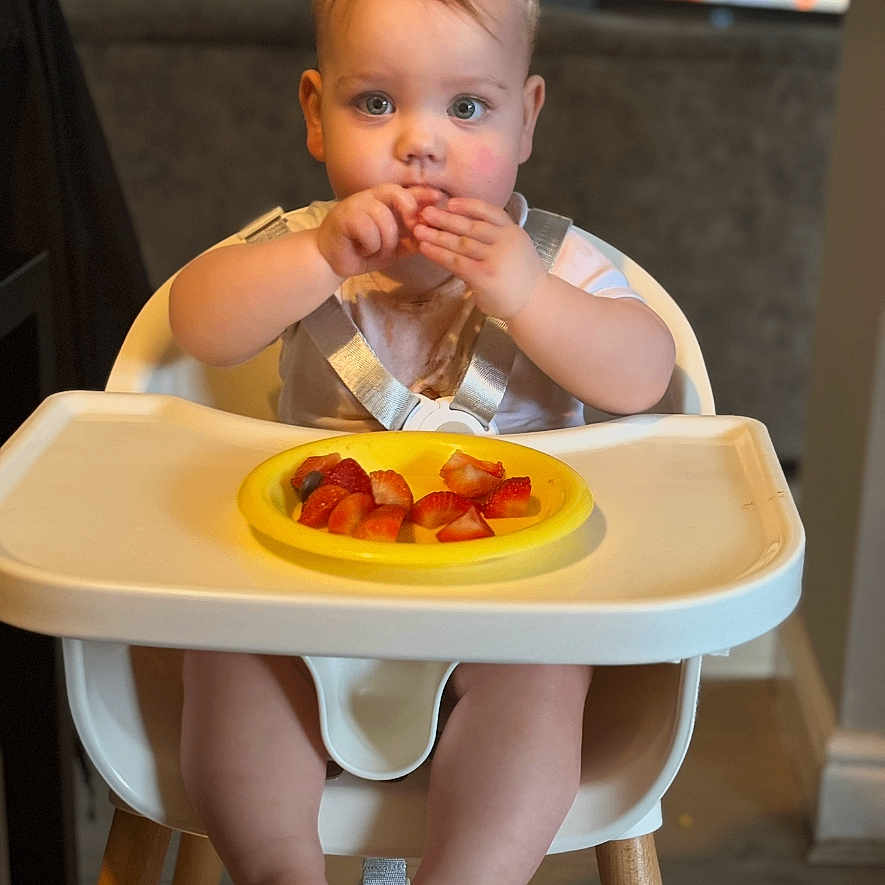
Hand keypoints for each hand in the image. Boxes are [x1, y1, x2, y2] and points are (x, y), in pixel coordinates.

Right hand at [316, 184, 443, 277]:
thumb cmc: (363, 251)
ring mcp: (356, 205)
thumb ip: (410, 240)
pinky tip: (362, 250)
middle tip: (411, 231)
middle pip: (397, 194)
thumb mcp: (393, 247)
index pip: (406, 192)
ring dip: (386, 242)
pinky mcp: (344, 216)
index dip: (422, 193)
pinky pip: (369, 230)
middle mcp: (370, 198)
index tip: (438, 197)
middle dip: (409, 212)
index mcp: (383, 202)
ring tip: (375, 250)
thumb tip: (432, 236)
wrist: (332, 260)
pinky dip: (370, 246)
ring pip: (384, 218)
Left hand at [412, 198, 546, 318]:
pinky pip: (456, 261)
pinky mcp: (484, 276)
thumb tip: (465, 229)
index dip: (468, 205)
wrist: (535, 304)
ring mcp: (495, 259)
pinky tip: (425, 248)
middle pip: (471, 225)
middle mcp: (505, 241)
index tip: (449, 202)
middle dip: (445, 218)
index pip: (489, 211)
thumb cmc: (521, 278)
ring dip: (437, 235)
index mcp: (513, 231)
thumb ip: (495, 239)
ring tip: (418, 230)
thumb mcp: (515, 249)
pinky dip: (438, 253)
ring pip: (461, 243)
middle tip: (425, 212)